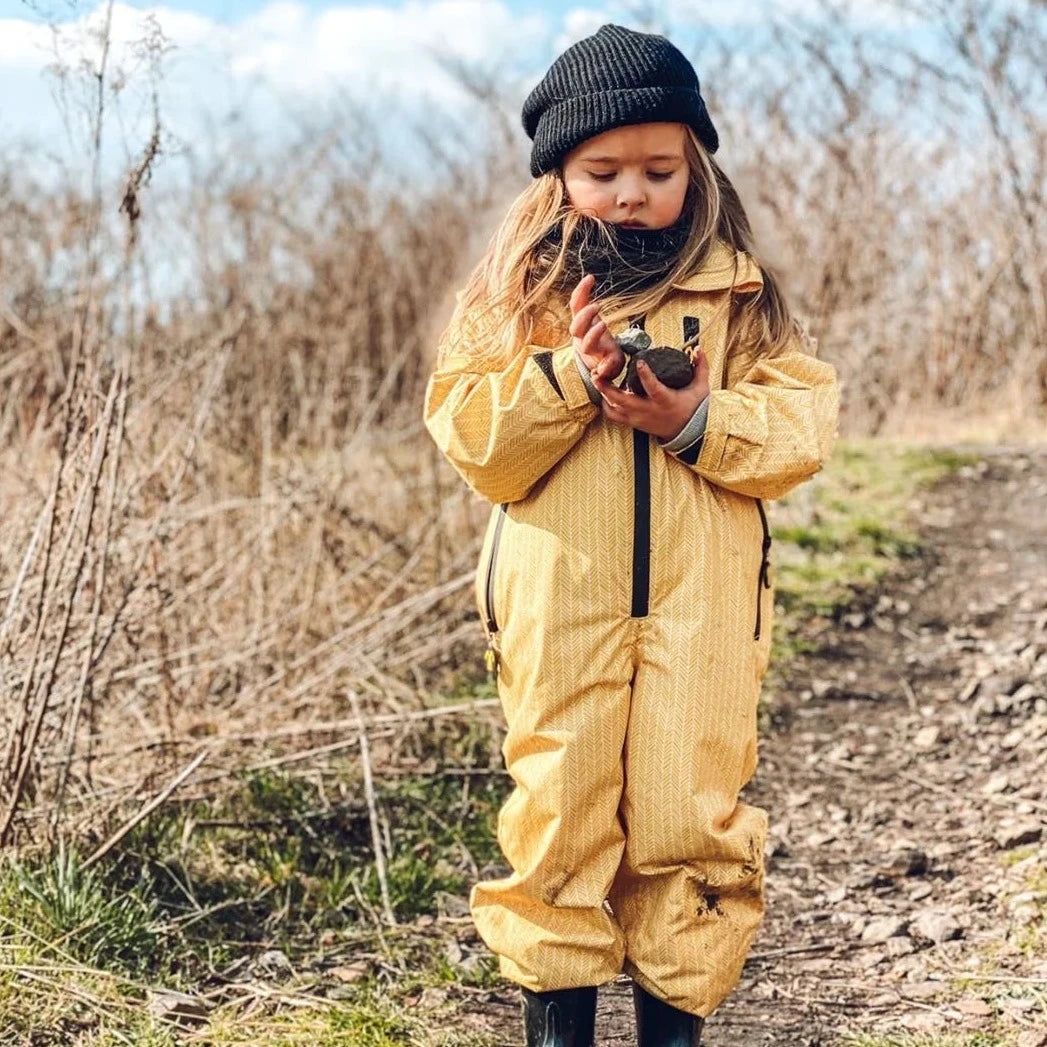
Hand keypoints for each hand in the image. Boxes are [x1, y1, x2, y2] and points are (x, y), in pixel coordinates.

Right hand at [569, 274, 624, 381]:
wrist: (601, 367)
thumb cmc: (597, 338)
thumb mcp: (592, 316)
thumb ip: (584, 299)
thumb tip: (589, 276)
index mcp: (582, 325)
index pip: (576, 307)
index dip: (580, 293)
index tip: (590, 278)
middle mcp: (583, 339)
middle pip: (576, 327)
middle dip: (585, 316)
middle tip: (598, 305)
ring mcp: (593, 354)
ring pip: (586, 345)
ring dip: (593, 335)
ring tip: (603, 324)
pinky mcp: (601, 368)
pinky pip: (599, 371)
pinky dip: (601, 372)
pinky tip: (600, 370)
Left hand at [593, 346, 710, 441]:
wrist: (689, 433)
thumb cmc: (694, 409)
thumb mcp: (701, 388)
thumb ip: (700, 366)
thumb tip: (699, 348)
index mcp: (665, 401)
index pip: (654, 388)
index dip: (646, 375)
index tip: (639, 362)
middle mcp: (649, 410)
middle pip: (623, 401)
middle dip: (608, 388)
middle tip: (598, 373)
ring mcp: (640, 418)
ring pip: (615, 409)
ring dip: (603, 394)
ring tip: (596, 379)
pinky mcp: (634, 423)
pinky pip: (615, 416)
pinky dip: (606, 406)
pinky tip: (602, 394)